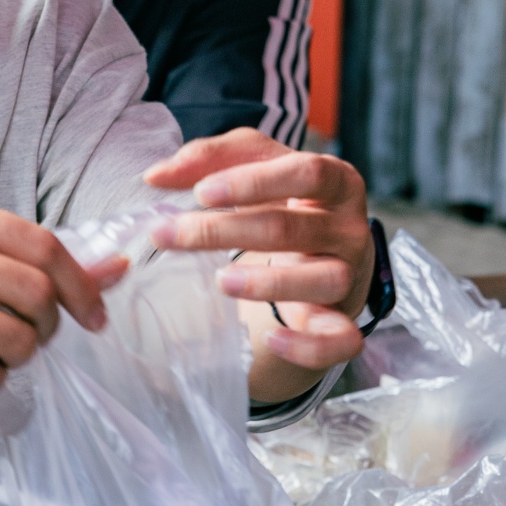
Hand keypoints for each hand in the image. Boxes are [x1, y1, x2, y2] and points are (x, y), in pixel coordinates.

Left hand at [144, 129, 375, 391]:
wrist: (324, 253)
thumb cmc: (285, 202)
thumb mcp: (254, 166)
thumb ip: (210, 160)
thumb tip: (156, 176)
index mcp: (336, 181)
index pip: (306, 173)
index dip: (254, 182)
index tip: (201, 193)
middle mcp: (349, 229)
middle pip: (292, 228)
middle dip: (224, 231)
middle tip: (168, 235)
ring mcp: (349, 277)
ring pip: (325, 280)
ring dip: (270, 283)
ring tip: (220, 281)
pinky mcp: (343, 321)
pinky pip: (341, 340)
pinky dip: (309, 346)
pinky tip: (271, 338)